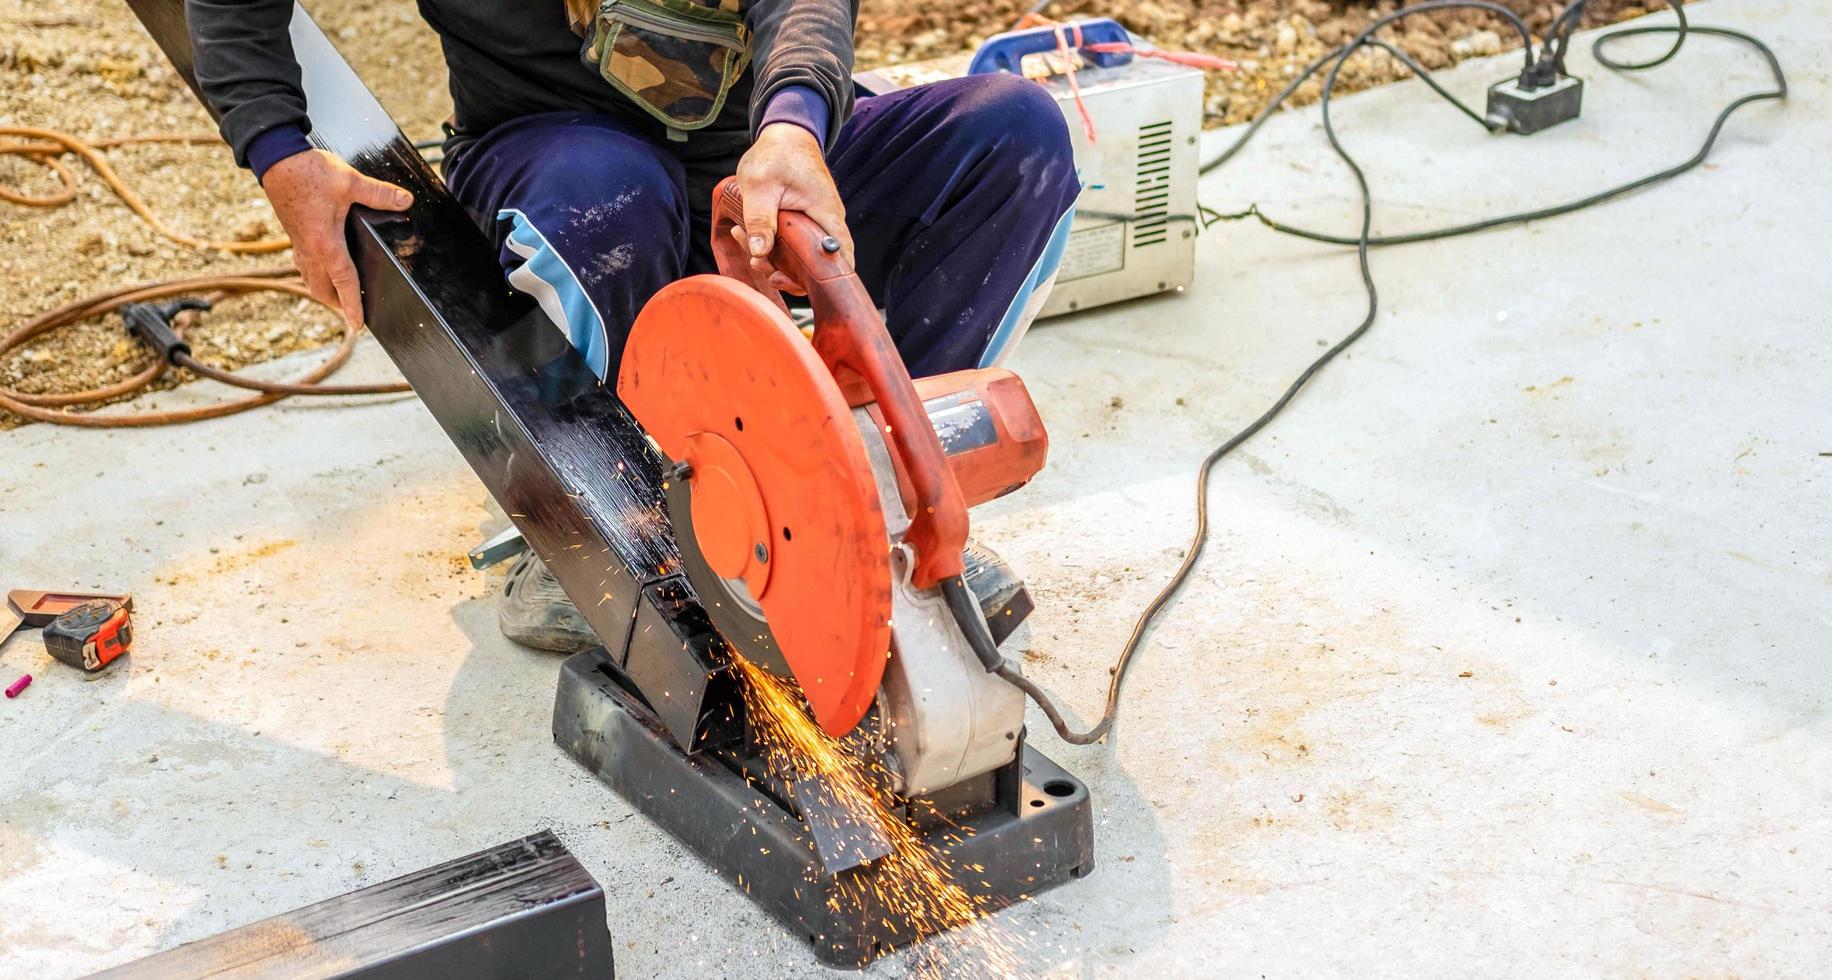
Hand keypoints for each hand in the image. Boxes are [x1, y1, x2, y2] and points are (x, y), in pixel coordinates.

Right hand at [261, 149, 412, 327]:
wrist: (275, 159)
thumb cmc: (309, 172)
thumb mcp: (349, 182)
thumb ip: (379, 193)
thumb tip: (406, 200)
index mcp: (326, 245)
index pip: (345, 284)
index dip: (353, 306)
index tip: (359, 325)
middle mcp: (310, 250)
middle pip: (323, 290)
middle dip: (339, 304)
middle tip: (356, 314)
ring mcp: (299, 243)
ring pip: (311, 279)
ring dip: (326, 291)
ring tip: (342, 296)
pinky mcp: (294, 234)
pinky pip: (304, 265)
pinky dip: (316, 275)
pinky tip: (325, 267)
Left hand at [731, 122, 853, 293]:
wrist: (787, 135)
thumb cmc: (777, 154)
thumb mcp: (760, 185)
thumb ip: (760, 219)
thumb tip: (760, 253)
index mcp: (826, 214)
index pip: (841, 257)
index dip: (826, 279)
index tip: (794, 282)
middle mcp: (828, 223)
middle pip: (817, 264)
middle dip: (786, 272)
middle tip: (757, 262)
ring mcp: (817, 224)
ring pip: (801, 256)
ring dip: (773, 258)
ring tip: (744, 239)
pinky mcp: (805, 224)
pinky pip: (793, 245)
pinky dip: (772, 246)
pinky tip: (748, 235)